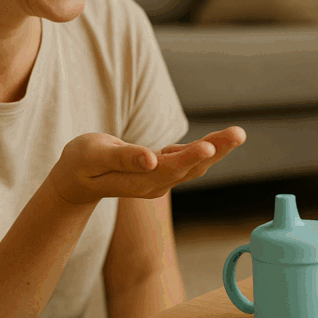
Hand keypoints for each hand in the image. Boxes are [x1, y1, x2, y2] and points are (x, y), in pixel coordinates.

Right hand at [47, 127, 245, 204]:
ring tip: (237, 133)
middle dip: (217, 149)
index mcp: (140, 181)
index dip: (190, 157)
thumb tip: (150, 160)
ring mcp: (162, 179)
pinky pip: (190, 159)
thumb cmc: (82, 164)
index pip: (170, 169)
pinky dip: (206, 148)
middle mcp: (156, 184)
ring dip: (218, 148)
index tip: (209, 146)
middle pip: (191, 166)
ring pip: (195, 163)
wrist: (78, 180)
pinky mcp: (164, 170)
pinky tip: (221, 139)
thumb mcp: (95, 157)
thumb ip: (123, 159)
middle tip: (238, 133)